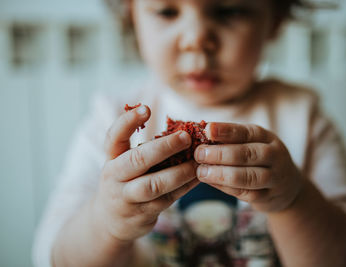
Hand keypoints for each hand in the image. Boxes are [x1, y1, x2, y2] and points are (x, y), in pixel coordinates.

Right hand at [92, 105, 198, 243]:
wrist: (110, 221)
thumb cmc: (124, 182)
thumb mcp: (123, 163)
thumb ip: (142, 148)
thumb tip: (180, 130)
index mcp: (111, 159)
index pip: (114, 137)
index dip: (128, 121)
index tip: (146, 108)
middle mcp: (115, 177)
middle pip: (137, 160)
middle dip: (164, 147)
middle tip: (186, 137)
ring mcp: (127, 198)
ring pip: (154, 185)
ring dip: (179, 172)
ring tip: (197, 162)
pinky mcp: (142, 214)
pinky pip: (167, 199)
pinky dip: (184, 187)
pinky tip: (198, 177)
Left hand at [194, 122, 302, 212]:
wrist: (287, 186)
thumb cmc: (260, 159)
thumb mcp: (252, 144)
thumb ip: (231, 140)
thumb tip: (201, 134)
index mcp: (267, 138)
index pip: (246, 132)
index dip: (226, 130)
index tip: (207, 129)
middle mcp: (274, 156)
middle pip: (246, 154)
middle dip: (219, 154)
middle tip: (199, 154)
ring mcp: (274, 178)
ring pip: (246, 177)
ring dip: (220, 174)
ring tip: (201, 172)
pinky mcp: (268, 197)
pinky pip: (244, 193)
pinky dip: (225, 188)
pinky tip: (211, 182)